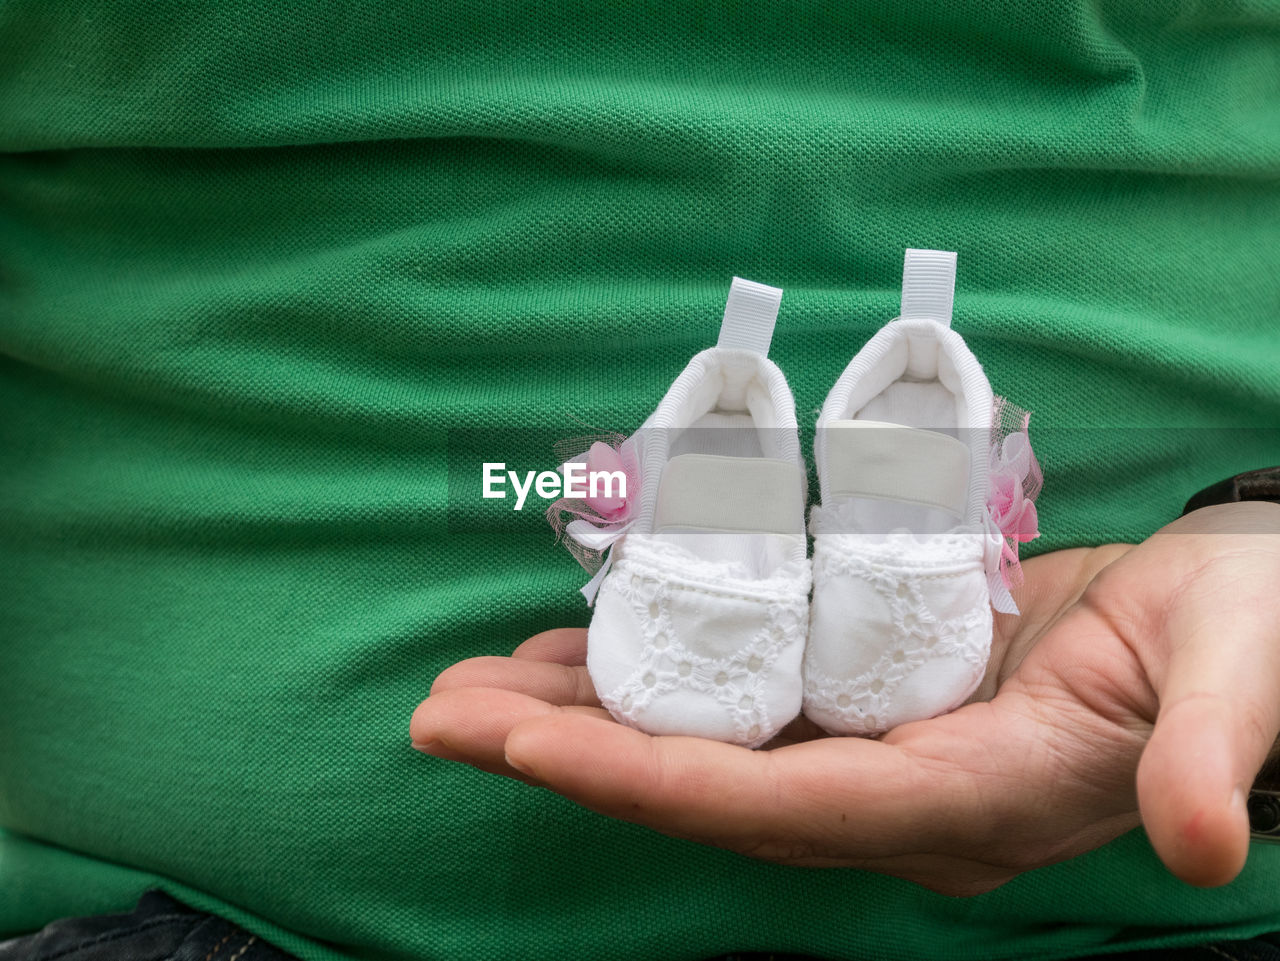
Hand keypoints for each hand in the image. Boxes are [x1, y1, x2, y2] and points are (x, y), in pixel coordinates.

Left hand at [410, 502, 1279, 894]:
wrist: (1247, 613)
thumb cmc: (1250, 632)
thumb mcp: (1242, 673)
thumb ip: (1215, 751)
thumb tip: (1203, 846)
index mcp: (972, 798)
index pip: (780, 809)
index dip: (650, 781)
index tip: (525, 741)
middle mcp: (901, 796)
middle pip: (709, 791)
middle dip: (571, 754)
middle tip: (440, 714)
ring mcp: (878, 753)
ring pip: (704, 749)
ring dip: (584, 718)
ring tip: (470, 689)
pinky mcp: (871, 704)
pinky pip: (736, 706)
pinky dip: (650, 682)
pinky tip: (579, 654)